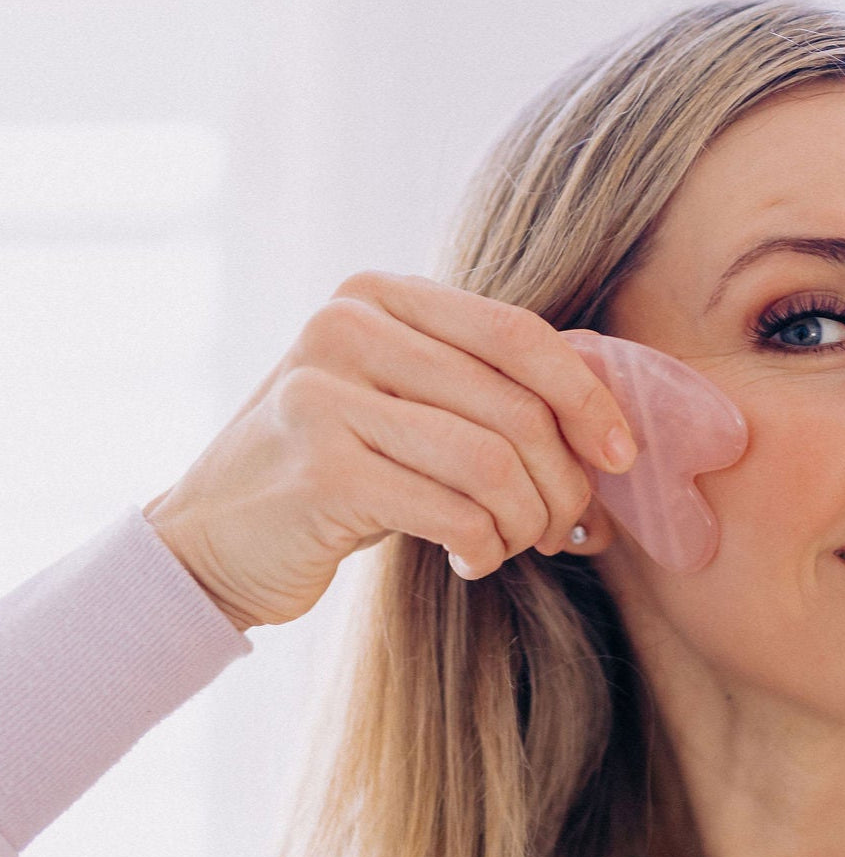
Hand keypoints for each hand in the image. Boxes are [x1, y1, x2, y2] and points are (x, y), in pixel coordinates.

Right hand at [142, 271, 637, 630]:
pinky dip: (485, 548)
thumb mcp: (399, 405)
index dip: (586, 396)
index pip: (517, 333)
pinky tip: (472, 561)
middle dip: (563, 480)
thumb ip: (480, 392)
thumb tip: (608, 437)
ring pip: (492, 461)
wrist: (212, 538)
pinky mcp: (321, 470)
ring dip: (528, 520)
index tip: (621, 455)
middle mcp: (346, 327)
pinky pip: (454, 511)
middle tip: (567, 528)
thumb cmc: (336, 473)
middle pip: (514, 404)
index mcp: (377, 295)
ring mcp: (325, 394)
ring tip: (521, 545)